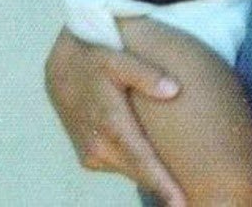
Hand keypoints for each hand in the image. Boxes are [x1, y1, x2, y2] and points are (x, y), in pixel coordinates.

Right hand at [45, 29, 185, 206]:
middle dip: (163, 188)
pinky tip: (154, 163)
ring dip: (151, 177)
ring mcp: (92, 153)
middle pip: (139, 172)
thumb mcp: (118, 58)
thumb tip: (173, 89)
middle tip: (191, 202)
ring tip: (178, 188)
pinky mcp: (90, 155)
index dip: (162, 183)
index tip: (180, 203)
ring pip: (130, 170)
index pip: (142, 159)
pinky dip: (137, 166)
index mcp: (110, 123)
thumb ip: (146, 73)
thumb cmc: (93, 60)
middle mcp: (99, 145)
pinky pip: (121, 164)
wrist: (60, 68)